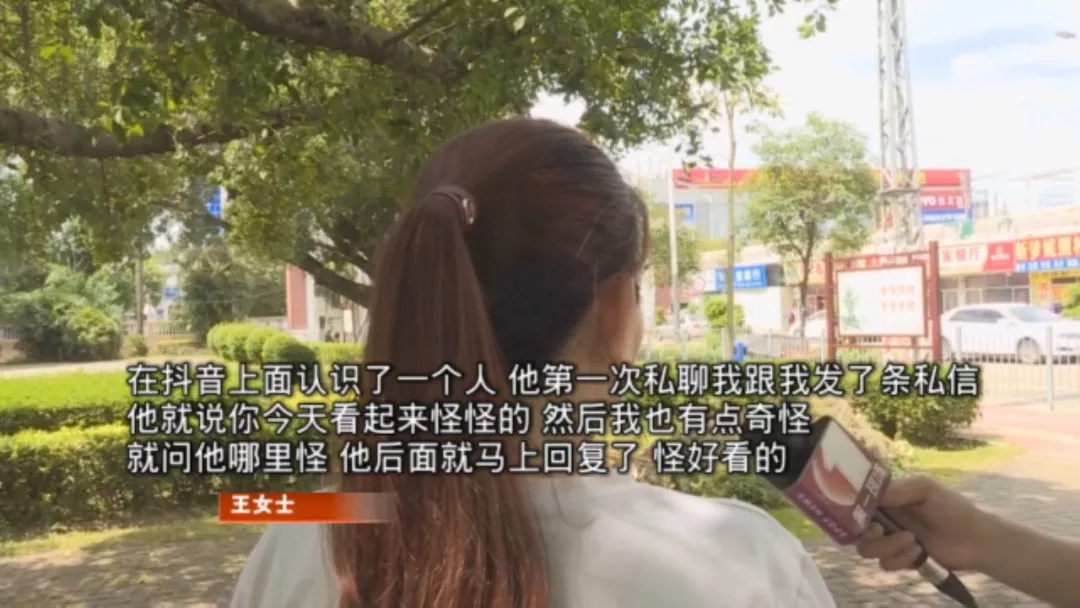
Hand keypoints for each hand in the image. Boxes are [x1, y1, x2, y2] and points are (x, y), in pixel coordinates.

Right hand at [855, 474, 990, 572]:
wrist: (975, 539)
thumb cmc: (952, 507)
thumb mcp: (926, 488)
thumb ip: (899, 489)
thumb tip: (873, 495)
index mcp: (886, 497)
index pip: (856, 501)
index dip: (852, 508)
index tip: (861, 514)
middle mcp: (883, 517)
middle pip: (856, 528)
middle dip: (868, 533)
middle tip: (881, 531)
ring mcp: (890, 539)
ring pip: (867, 548)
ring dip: (887, 547)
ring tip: (912, 542)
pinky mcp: (899, 558)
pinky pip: (884, 563)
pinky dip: (899, 559)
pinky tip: (918, 553)